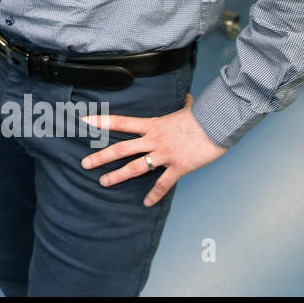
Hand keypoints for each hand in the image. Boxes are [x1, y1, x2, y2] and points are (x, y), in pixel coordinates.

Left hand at [81, 95, 227, 205]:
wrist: (218, 123)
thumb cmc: (203, 114)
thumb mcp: (187, 107)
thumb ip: (184, 105)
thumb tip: (189, 99)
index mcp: (152, 124)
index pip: (121, 122)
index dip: (102, 121)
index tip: (84, 121)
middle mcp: (154, 140)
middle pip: (121, 149)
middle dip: (101, 157)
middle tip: (85, 164)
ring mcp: (164, 154)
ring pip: (135, 167)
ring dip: (117, 176)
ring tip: (103, 182)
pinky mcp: (178, 166)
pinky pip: (163, 183)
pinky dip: (155, 194)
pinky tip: (147, 203)